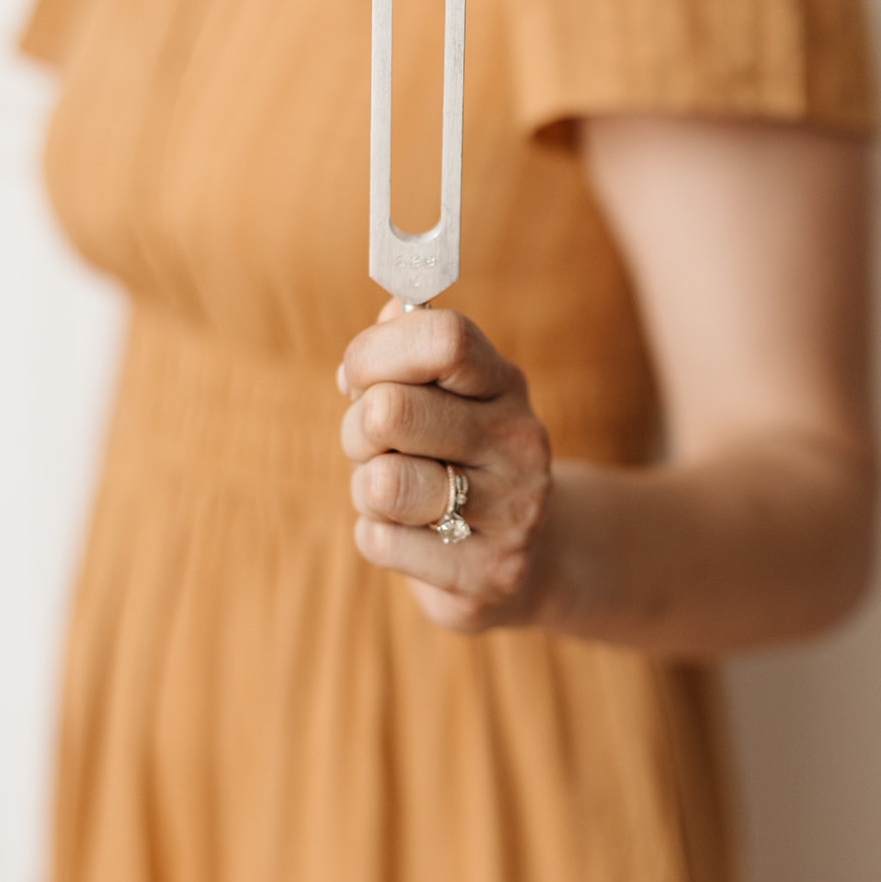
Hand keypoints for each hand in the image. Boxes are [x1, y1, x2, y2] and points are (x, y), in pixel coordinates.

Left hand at [339, 300, 552, 632]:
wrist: (524, 556)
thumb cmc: (456, 459)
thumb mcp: (444, 397)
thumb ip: (411, 348)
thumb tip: (390, 310)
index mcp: (504, 384)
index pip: (443, 337)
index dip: (376, 351)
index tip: (356, 376)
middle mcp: (519, 441)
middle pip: (390, 410)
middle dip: (358, 430)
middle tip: (373, 446)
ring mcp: (512, 510)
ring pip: (380, 483)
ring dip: (365, 489)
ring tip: (396, 494)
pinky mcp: (491, 571)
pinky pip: (381, 542)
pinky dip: (377, 538)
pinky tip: (412, 537)